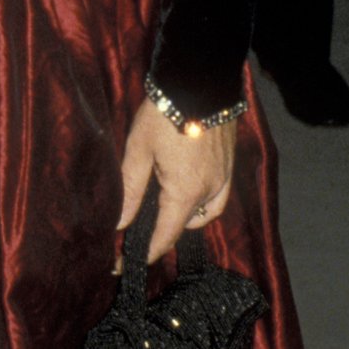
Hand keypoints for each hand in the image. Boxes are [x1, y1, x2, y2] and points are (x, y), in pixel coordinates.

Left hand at [117, 97, 236, 264]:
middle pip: (183, 227)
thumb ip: (129, 190)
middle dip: (160, 235)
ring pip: (203, 215)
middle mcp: (210, 193)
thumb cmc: (163, 114)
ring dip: (182, 220)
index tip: (123, 265)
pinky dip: (202, 207)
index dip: (143, 254)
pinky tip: (186, 196)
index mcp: (185, 193)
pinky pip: (217, 200)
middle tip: (135, 234)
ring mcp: (224, 180)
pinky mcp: (229, 167)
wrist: (200, 83)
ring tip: (158, 215)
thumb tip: (120, 223)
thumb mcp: (138, 151)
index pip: (164, 237)